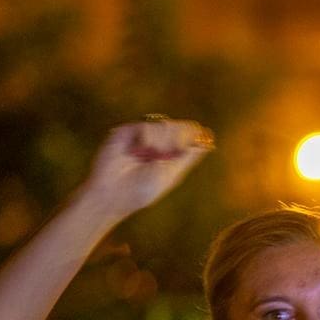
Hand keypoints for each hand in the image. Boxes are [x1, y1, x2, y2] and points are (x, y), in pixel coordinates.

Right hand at [79, 118, 213, 217]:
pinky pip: (147, 126)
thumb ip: (187, 157)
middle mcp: (159, 144)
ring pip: (166, 124)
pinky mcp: (128, 132)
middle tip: (167, 154)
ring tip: (152, 156)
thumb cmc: (140, 191)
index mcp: (172, 155)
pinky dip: (148, 137)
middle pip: (181, 127)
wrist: (111, 194)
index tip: (197, 142)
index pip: (191, 136)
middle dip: (179, 139)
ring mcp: (144, 137)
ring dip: (162, 140)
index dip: (196, 136)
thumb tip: (207, 143)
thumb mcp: (170, 175)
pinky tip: (140, 150)